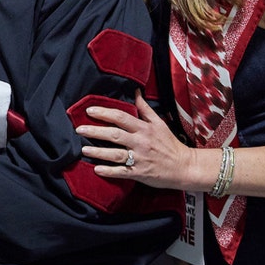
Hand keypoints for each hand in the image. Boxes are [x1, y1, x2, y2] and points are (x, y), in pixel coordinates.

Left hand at [75, 90, 193, 189]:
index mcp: (144, 129)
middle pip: (114, 134)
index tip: (89, 111)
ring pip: (115, 154)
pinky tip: (97, 169)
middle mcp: (141, 142)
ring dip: (98, 152)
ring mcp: (140, 158)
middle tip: (79, 129)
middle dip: (95, 131)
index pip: (121, 117)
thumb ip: (145, 108)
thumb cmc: (170, 144)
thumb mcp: (159, 123)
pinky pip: (122, 172)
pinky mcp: (140, 173)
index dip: (104, 113)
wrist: (185, 167)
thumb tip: (135, 92)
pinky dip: (109, 171)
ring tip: (83, 149)